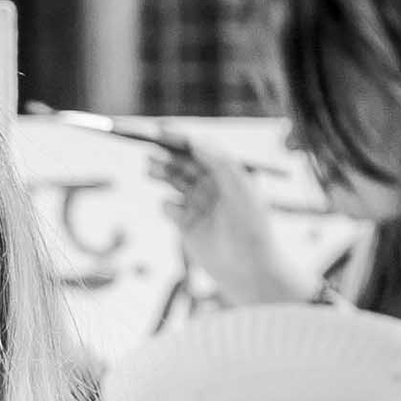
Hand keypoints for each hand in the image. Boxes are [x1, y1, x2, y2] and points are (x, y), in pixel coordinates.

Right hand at [151, 143, 309, 304]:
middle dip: (166, 156)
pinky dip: (167, 205)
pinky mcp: (186, 224)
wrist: (247, 268)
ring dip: (161, 174)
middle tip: (151, 153)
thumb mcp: (239, 188)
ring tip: (150, 170)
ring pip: (173, 182)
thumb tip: (196, 141)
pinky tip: (174, 212)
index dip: (181, 139)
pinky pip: (169, 208)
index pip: (200, 149)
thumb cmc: (250, 226)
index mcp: (227, 173)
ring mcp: (198, 204)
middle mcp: (212, 186)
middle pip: (182, 163)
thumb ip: (219, 162)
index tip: (161, 132)